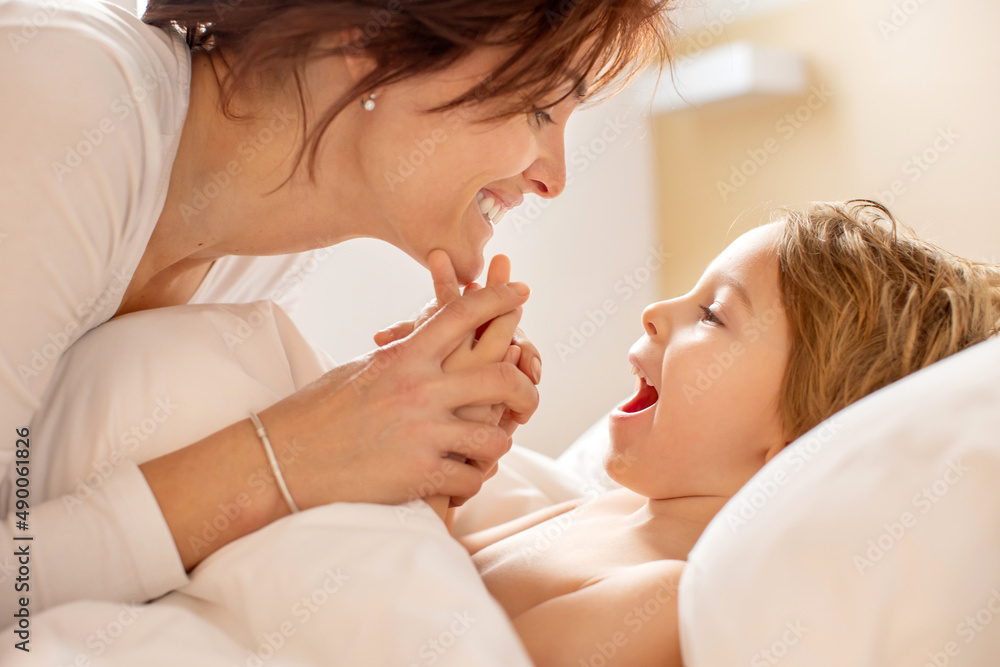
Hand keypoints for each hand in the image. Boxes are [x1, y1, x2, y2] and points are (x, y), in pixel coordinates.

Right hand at [256, 281, 537, 512]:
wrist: (281, 461)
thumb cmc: (318, 412)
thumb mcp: (363, 368)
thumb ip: (406, 350)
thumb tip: (436, 326)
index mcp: (402, 357)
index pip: (460, 314)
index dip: (498, 299)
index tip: (522, 291)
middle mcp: (417, 390)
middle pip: (499, 375)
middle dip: (525, 387)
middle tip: (528, 396)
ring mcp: (420, 433)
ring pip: (495, 435)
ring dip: (498, 442)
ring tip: (489, 447)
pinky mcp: (418, 475)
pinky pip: (473, 478)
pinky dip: (474, 479)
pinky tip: (463, 478)